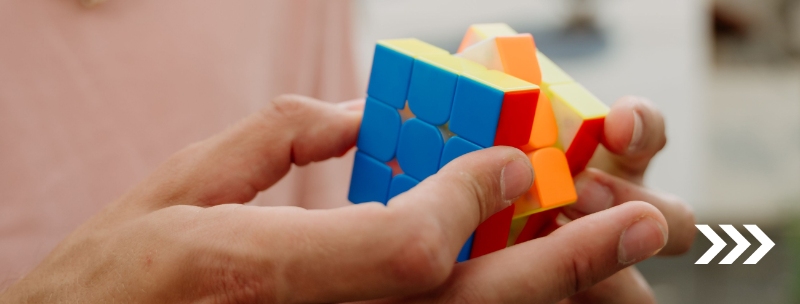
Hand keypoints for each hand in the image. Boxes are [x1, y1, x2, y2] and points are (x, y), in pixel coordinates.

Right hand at [1, 95, 669, 302]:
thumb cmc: (118, 277)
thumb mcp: (178, 186)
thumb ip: (275, 142)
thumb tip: (363, 119)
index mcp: (260, 270)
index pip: (405, 246)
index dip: (471, 199)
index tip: (514, 158)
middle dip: (560, 260)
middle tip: (640, 217)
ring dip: (551, 297)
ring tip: (617, 255)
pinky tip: (538, 288)